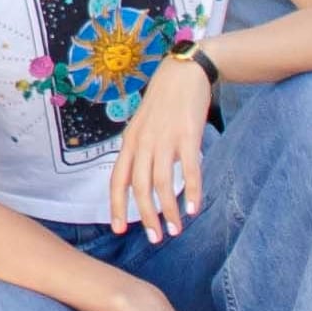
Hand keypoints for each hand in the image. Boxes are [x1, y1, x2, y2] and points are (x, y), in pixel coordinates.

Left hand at [109, 54, 213, 240]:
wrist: (183, 72)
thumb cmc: (163, 101)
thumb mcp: (142, 125)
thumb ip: (139, 151)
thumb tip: (139, 180)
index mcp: (130, 142)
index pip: (118, 180)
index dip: (117, 206)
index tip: (119, 229)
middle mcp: (144, 143)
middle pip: (140, 187)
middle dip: (146, 217)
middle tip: (155, 238)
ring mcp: (165, 139)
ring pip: (163, 183)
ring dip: (169, 210)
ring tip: (176, 229)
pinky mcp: (187, 135)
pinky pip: (189, 169)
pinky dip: (191, 191)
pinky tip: (195, 207)